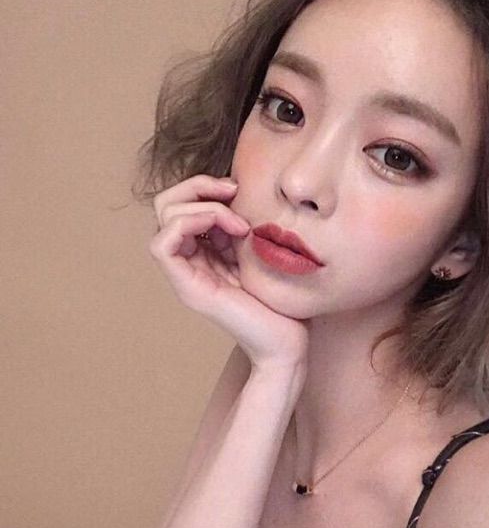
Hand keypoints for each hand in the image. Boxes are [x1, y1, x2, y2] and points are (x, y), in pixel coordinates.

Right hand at [149, 174, 309, 371]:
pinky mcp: (187, 287)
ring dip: (204, 206)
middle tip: (233, 193)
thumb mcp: (261, 248)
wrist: (288, 341)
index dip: (205, 186)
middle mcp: (190, 259)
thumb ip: (243, 224)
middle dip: (198, 186)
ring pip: (163, 216)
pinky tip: (230, 230)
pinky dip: (191, 222)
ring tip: (240, 224)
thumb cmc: (282, 299)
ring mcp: (185, 274)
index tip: (240, 190)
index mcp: (206, 250)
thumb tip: (237, 188)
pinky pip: (162, 243)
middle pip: (166, 203)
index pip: (182, 202)